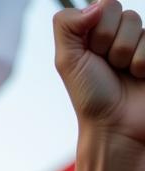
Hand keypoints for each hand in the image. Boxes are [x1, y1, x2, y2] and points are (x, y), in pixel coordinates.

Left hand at [54, 1, 144, 147]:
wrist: (115, 126)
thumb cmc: (91, 97)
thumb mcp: (67, 62)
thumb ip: (67, 26)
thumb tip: (95, 6)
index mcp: (95, 34)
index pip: (105, 5)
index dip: (99, 31)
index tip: (93, 55)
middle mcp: (118, 36)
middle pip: (125, 14)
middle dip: (113, 45)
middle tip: (109, 68)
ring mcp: (140, 44)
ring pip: (141, 26)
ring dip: (129, 55)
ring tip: (125, 74)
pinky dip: (144, 62)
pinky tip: (140, 76)